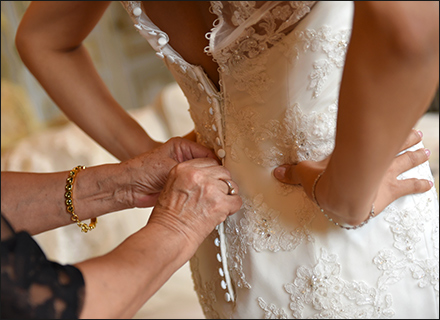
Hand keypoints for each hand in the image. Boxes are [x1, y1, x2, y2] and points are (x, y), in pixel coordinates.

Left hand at [121, 137, 218, 207]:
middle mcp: (185, 158)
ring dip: (208, 185)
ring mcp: (184, 172)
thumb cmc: (143, 171)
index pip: (208, 154)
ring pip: (204, 178)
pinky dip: (201, 193)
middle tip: (224, 186)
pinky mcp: (182, 186)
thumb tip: (211, 174)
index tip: (225, 175)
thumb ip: (191, 170)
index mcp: (183, 147)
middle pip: (208, 167)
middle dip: (214, 176)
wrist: (127, 187)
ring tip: (217, 192)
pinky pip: (196, 188)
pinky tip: (207, 197)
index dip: (217, 165)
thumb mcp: (170, 167)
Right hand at [148, 157, 242, 246]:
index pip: (209, 162)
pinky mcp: (220, 203)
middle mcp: (197, 175)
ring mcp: (210, 188)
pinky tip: (223, 212)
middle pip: (223, 172)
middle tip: (216, 196)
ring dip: (227, 196)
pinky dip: (232, 208)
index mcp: (184, 169)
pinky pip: (236, 200)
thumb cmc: (167, 217)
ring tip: (217, 206)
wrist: (169, 235)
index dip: (213, 174)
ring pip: (231, 186)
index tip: (213, 181)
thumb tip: (207, 178)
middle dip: (221, 184)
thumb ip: (190, 177)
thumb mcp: (172, 185)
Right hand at [274, 129, 432, 214]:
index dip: (382, 132)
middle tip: (419, 134)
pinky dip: (419, 185)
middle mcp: (372, 161)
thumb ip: (292, 174)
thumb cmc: (324, 184)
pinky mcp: (388, 193)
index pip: (369, 140)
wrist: (340, 199)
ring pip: (405, 162)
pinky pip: (408, 188)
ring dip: (416, 156)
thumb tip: (275, 171)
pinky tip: (429, 184)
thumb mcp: (305, 176)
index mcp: (353, 156)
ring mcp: (383, 176)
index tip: (393, 124)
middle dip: (406, 140)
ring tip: (427, 150)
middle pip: (393, 146)